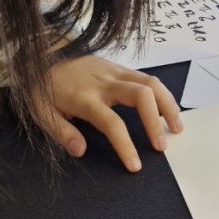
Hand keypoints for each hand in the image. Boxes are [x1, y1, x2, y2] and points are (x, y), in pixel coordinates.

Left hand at [38, 54, 181, 170]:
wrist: (42, 53)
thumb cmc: (42, 87)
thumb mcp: (41, 112)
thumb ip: (61, 132)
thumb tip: (81, 150)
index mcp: (85, 98)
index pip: (112, 123)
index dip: (125, 145)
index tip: (135, 166)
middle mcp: (104, 82)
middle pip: (141, 95)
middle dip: (156, 122)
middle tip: (162, 146)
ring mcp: (114, 71)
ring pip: (151, 82)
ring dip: (168, 105)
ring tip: (177, 127)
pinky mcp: (119, 66)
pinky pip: (147, 77)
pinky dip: (162, 94)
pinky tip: (167, 109)